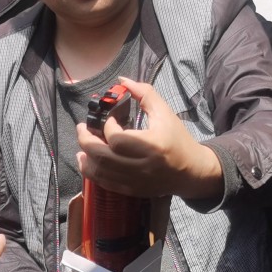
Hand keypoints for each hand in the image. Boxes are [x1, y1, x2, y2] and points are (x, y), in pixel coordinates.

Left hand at [76, 76, 221, 199]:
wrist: (191, 171)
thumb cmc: (177, 139)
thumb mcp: (165, 113)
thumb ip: (145, 94)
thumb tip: (123, 80)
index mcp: (152, 146)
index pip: (118, 139)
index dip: (107, 127)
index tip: (109, 119)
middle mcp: (142, 167)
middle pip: (103, 157)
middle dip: (86, 141)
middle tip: (81, 128)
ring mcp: (136, 182)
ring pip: (101, 173)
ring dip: (85, 160)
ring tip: (80, 148)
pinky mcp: (133, 191)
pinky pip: (106, 184)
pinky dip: (93, 174)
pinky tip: (88, 163)